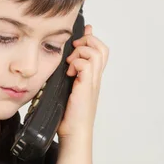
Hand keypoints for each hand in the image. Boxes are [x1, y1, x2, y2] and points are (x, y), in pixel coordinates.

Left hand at [57, 24, 108, 139]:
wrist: (74, 132)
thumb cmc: (69, 115)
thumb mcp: (67, 89)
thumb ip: (68, 76)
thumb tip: (61, 64)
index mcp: (92, 77)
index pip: (100, 51)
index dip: (92, 38)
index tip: (85, 32)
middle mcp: (95, 78)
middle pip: (102, 48)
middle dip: (87, 42)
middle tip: (73, 50)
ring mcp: (92, 82)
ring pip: (95, 53)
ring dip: (80, 53)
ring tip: (70, 65)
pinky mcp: (86, 86)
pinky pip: (85, 64)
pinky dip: (76, 64)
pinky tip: (69, 74)